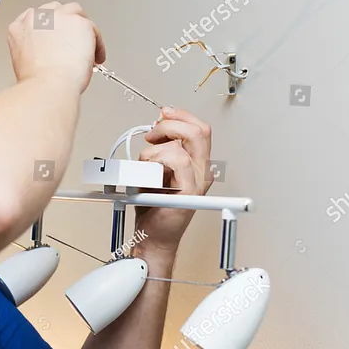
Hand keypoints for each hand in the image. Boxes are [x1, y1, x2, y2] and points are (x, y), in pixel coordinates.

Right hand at [7, 1, 105, 93]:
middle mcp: (37, 18)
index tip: (56, 37)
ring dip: (81, 29)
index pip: (35, 18)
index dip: (49, 28)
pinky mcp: (79, 23)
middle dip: (65, 24)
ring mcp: (59, 18)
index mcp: (19, 28)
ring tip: (87, 48)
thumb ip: (35, 49)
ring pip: (75, 13)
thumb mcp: (24, 62)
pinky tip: (96, 58)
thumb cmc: (37, 82)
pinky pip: (93, 30)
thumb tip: (49, 53)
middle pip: (56, 10)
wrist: (48, 86)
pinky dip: (97, 45)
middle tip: (73, 42)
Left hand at [132, 106, 212, 255]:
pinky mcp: (190, 192)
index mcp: (198, 164)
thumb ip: (162, 148)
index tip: (163, 113)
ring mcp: (198, 182)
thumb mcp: (156, 169)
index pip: (200, 129)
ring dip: (153, 153)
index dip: (181, 116)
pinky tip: (149, 177)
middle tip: (153, 133)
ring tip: (145, 169)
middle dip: (170, 125)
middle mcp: (202, 172)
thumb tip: (159, 126)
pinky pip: (175, 163)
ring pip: (179, 147)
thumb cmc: (154, 206)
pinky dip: (155, 164)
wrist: (153, 235)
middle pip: (198, 131)